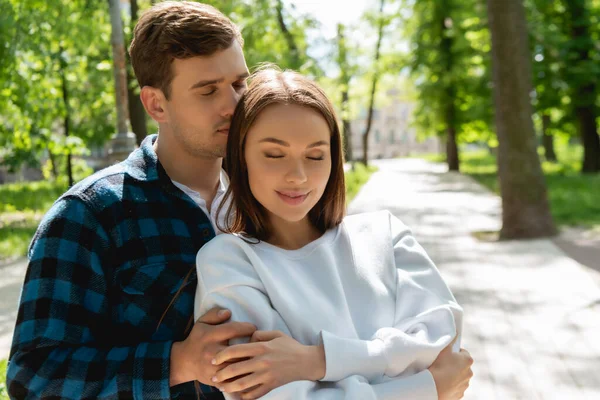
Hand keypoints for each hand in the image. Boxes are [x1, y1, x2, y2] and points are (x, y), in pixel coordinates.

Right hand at [169, 307, 256, 386]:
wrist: (184, 362)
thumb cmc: (198, 339)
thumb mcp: (202, 322)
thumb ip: (214, 314)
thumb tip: (228, 312)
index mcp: (210, 335)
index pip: (234, 329)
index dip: (248, 328)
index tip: (253, 328)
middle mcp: (211, 352)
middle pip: (238, 349)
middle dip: (251, 346)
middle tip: (258, 343)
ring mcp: (213, 368)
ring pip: (238, 366)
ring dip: (249, 361)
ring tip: (257, 355)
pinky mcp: (215, 380)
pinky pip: (234, 379)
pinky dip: (243, 375)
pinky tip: (249, 369)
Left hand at [210, 330, 324, 399]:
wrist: (306, 361)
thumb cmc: (290, 346)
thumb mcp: (276, 334)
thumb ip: (259, 334)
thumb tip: (247, 338)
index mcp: (261, 347)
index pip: (235, 351)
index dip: (221, 355)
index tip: (213, 359)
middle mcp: (262, 362)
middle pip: (235, 369)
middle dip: (221, 374)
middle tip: (213, 377)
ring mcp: (266, 375)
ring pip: (242, 384)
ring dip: (229, 387)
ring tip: (222, 388)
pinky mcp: (271, 385)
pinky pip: (255, 394)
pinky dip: (245, 396)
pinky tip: (239, 396)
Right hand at [428, 337, 473, 399]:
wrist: (434, 386)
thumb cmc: (439, 365)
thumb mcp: (444, 348)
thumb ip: (451, 339)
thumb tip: (456, 331)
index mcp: (468, 360)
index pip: (463, 353)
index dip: (455, 352)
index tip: (447, 354)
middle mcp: (469, 372)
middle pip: (462, 366)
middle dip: (455, 364)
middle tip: (444, 363)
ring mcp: (465, 384)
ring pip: (460, 377)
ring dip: (453, 375)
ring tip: (442, 374)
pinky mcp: (460, 394)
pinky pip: (456, 387)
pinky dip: (451, 385)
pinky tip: (443, 382)